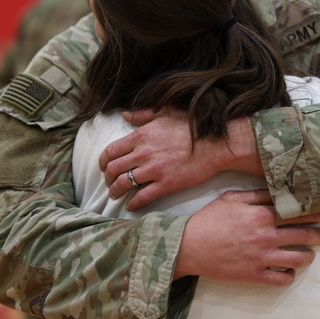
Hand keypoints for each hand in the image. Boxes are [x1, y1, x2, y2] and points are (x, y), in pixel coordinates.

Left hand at [100, 109, 259, 210]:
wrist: (216, 144)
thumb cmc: (192, 126)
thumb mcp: (166, 113)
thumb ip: (142, 114)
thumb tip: (125, 115)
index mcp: (141, 135)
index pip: (111, 151)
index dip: (103, 161)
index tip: (104, 167)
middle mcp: (144, 153)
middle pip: (114, 169)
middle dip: (107, 178)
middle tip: (109, 182)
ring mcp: (154, 170)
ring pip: (124, 184)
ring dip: (116, 191)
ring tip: (116, 194)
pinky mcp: (166, 185)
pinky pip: (142, 197)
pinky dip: (133, 203)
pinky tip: (131, 205)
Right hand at [174, 190, 319, 285]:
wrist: (188, 246)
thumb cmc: (208, 219)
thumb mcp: (231, 198)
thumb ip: (257, 195)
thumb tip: (278, 191)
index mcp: (261, 215)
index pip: (296, 213)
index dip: (313, 214)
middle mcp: (266, 236)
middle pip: (303, 236)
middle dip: (319, 235)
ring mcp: (262, 258)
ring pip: (298, 259)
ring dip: (308, 256)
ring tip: (310, 254)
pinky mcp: (254, 276)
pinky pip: (282, 279)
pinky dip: (289, 275)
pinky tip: (289, 271)